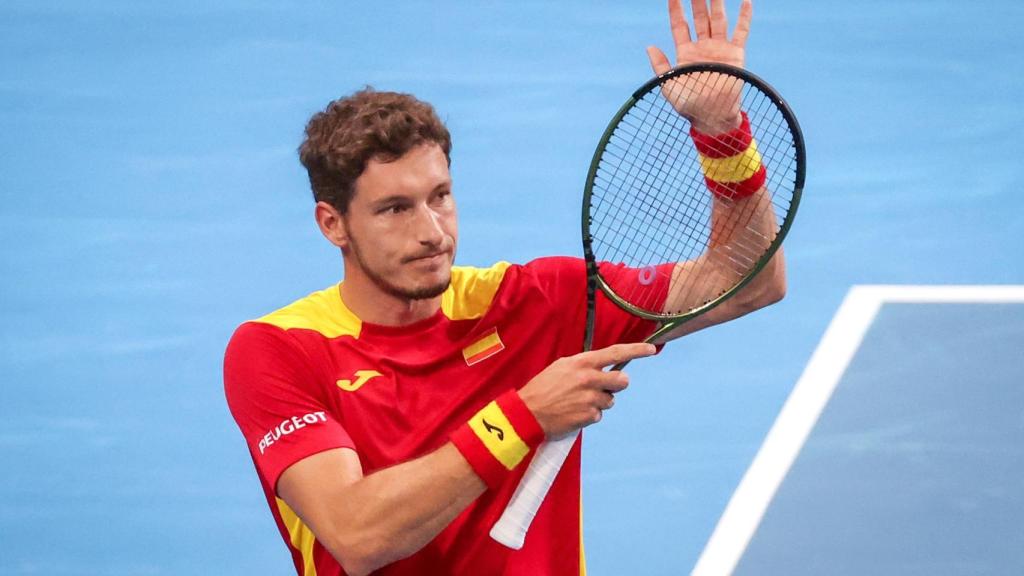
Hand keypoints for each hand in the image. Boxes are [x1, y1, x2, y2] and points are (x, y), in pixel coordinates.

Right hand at [518, 343, 656, 438]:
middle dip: (616, 385)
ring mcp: (590, 398)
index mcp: (582, 363)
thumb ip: (585, 366)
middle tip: (603, 388)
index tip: (651, 350)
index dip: (636, 351)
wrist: (527, 413)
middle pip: (622, 381)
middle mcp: (589, 379)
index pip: (615, 353)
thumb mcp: (561, 367)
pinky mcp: (589, 416)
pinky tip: (574, 413)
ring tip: (578, 402)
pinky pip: (599, 415)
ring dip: (599, 402)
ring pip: (610, 400)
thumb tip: (604, 368)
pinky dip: (589, 415)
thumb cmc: (543, 388)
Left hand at [646, 0, 752, 133]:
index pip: (680, 25)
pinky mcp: (736, 54)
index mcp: (685, 53)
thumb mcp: (668, 85)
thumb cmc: (688, 105)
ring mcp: (719, 48)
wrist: (712, 116)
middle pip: (699, 17)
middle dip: (696, 0)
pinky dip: (744, 17)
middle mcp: (702, 47)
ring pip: (718, 19)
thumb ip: (660, 66)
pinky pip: (741, 31)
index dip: (676, 9)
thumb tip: (650, 46)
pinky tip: (746, 1)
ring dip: (717, 2)